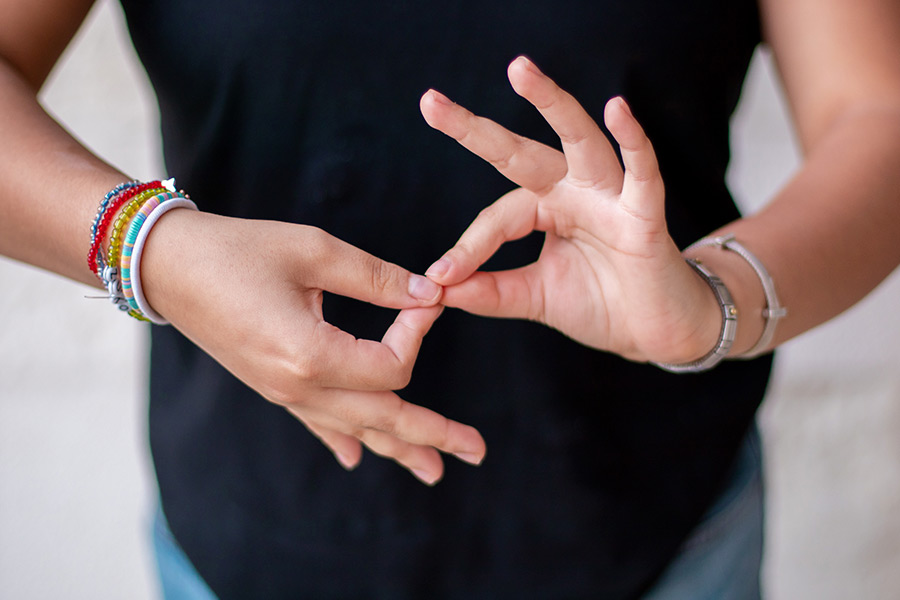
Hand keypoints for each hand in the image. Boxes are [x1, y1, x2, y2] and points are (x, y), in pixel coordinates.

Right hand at [139, 210, 485, 484]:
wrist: (166, 266)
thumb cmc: (237, 250)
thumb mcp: (314, 251)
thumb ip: (377, 277)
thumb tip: (430, 293)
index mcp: (310, 355)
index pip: (392, 366)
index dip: (420, 332)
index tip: (430, 297)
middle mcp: (298, 387)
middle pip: (383, 418)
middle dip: (434, 432)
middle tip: (477, 449)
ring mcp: (283, 394)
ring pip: (355, 430)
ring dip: (399, 446)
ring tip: (436, 469)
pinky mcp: (273, 386)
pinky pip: (318, 424)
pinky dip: (346, 439)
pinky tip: (358, 457)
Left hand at [420, 56, 720, 364]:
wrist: (654, 334)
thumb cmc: (600, 305)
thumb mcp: (534, 296)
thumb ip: (489, 292)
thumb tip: (437, 289)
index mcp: (546, 210)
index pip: (498, 216)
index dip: (469, 246)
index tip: (440, 275)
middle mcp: (573, 193)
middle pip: (521, 153)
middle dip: (476, 129)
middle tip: (430, 102)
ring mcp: (609, 198)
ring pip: (580, 141)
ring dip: (552, 103)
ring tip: (519, 70)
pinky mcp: (645, 214)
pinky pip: (642, 173)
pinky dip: (633, 142)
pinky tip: (617, 108)